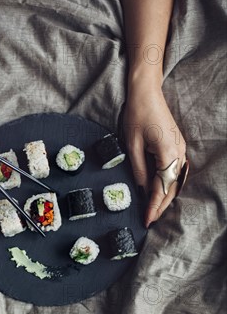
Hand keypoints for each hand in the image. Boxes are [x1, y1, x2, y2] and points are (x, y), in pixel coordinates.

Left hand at [121, 76, 185, 227]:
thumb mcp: (131, 144)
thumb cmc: (137, 114)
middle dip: (160, 206)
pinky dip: (168, 185)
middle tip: (149, 221)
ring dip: (165, 197)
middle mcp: (179, 153)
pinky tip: (159, 193)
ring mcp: (180, 150)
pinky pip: (175, 172)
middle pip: (172, 187)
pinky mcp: (177, 147)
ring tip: (153, 211)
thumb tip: (140, 190)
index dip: (153, 206)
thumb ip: (137, 169)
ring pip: (175, 181)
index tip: (146, 220)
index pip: (161, 187)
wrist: (146, 92)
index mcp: (167, 153)